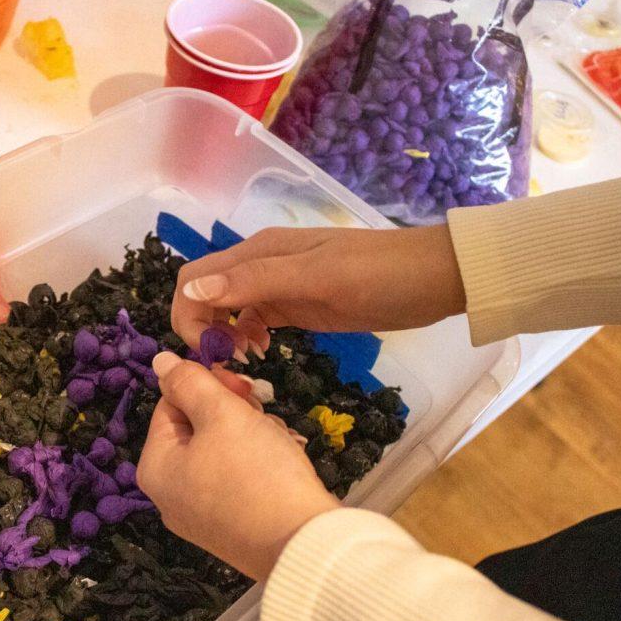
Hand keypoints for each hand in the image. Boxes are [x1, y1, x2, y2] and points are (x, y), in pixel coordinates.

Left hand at [138, 352, 339, 581]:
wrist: (304, 544)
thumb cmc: (257, 473)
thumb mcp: (223, 414)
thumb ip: (189, 382)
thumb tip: (159, 360)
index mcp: (156, 468)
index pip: (170, 404)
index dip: (207, 386)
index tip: (243, 386)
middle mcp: (170, 496)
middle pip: (196, 428)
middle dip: (233, 413)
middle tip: (262, 414)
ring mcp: (201, 516)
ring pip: (223, 451)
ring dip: (253, 435)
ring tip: (278, 443)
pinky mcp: (232, 527)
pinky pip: (239, 479)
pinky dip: (261, 464)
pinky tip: (284, 465)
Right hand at [171, 224, 465, 351]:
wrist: (433, 279)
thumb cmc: (378, 276)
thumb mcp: (316, 280)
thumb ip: (255, 283)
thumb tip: (193, 292)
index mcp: (258, 252)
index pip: (194, 279)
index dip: (187, 316)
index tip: (208, 354)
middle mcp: (260, 265)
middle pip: (204, 295)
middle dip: (202, 331)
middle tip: (226, 367)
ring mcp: (277, 285)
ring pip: (226, 310)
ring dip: (223, 339)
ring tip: (245, 367)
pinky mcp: (295, 304)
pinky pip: (252, 320)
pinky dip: (246, 339)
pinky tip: (263, 356)